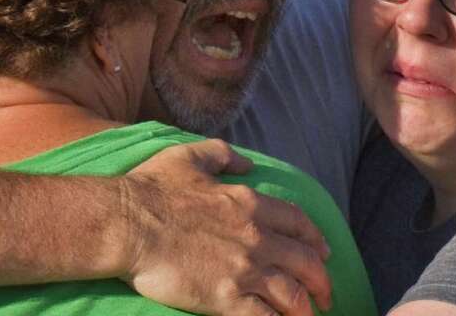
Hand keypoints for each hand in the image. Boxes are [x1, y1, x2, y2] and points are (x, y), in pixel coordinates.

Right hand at [119, 139, 331, 315]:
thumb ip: (224, 156)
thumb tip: (246, 164)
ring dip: (306, 307)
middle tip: (327, 294)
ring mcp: (243, 269)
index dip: (315, 239)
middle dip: (321, 280)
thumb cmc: (154, 188)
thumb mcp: (191, 156)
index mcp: (249, 203)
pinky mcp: (226, 298)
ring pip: (291, 293)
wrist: (128, 223)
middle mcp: (256, 236)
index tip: (324, 252)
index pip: (297, 223)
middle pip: (304, 261)